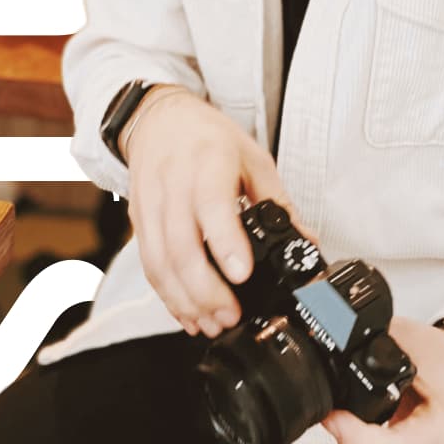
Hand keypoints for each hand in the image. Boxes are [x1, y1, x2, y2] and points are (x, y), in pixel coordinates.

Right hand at [124, 88, 296, 339]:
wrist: (158, 120)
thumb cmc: (207, 137)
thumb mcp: (251, 157)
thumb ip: (277, 201)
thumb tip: (305, 241)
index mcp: (208, 160)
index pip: (212, 203)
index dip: (225, 242)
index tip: (243, 274)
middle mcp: (173, 183)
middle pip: (181, 244)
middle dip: (205, 289)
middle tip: (230, 315)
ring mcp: (151, 204)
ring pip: (160, 261)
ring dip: (184, 300)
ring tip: (211, 323)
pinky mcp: (138, 221)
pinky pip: (148, 264)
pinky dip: (166, 295)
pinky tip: (187, 313)